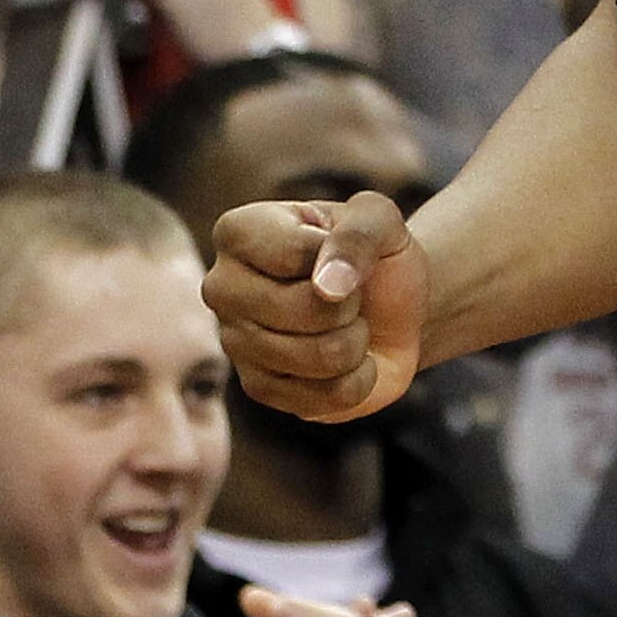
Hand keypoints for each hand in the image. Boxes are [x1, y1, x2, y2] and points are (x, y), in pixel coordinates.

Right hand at [205, 191, 428, 420]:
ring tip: (346, 325)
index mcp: (239, 232)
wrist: (394, 309)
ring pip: (321, 356)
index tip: (341, 252)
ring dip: (356, 342)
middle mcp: (222, 287)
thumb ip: (359, 232)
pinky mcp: (259, 389)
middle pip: (305, 309)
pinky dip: (358, 378)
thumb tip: (328, 287)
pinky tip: (345, 359)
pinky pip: (327, 396)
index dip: (343, 257)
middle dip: (351, 305)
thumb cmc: (377, 256)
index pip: (296, 253)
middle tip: (349, 296)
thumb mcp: (380, 220)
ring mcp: (234, 342)